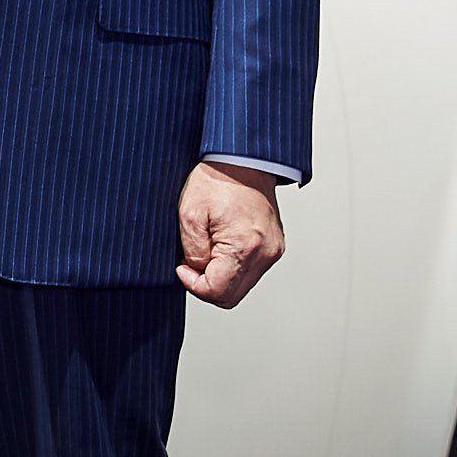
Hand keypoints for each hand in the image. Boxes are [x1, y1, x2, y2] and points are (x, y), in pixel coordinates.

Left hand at [177, 161, 285, 306]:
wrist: (243, 160)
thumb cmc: (217, 180)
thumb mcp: (190, 216)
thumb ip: (193, 253)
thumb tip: (196, 273)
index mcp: (245, 247)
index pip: (217, 292)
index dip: (193, 285)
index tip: (182, 268)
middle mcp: (265, 253)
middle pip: (231, 296)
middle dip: (206, 285)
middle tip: (191, 262)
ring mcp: (273, 251)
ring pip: (241, 286)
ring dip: (220, 276)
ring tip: (207, 248)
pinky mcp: (274, 247)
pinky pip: (250, 271)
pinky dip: (232, 267)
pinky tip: (221, 246)